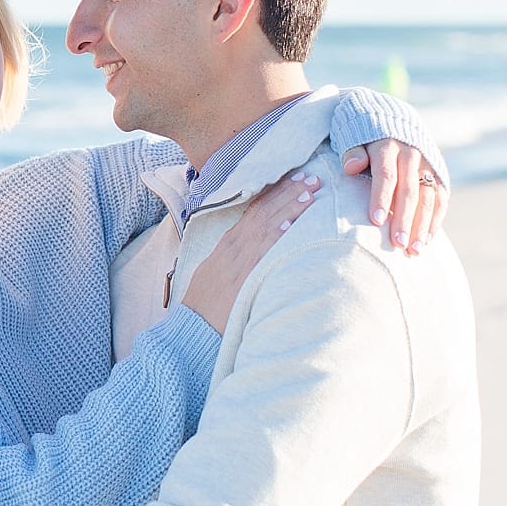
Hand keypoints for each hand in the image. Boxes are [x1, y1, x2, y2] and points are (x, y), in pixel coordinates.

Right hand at [181, 174, 321, 331]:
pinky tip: (291, 224)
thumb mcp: (215, 271)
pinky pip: (262, 252)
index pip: (254, 209)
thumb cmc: (205, 303)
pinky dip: (276, 235)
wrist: (194, 326)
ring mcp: (238, 260)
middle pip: (263, 211)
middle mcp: (233, 246)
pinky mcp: (244, 277)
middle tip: (312, 179)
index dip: (275, 192)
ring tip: (310, 194)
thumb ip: (234, 256)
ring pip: (266, 225)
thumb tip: (253, 247)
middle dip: (288, 192)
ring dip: (289, 208)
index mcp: (227, 243)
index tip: (295, 179)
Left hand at [341, 139, 447, 255]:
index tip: (376, 221)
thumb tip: (351, 167)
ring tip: (414, 250)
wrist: (394, 119)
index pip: (386, 175)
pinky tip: (426, 240)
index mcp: (388, 147)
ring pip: (428, 198)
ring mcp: (427, 165)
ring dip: (422, 225)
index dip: (381, 198)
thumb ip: (352, 152)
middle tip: (398, 243)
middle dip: (404, 219)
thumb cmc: (366, 137)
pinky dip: (435, 220)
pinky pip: (441, 199)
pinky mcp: (439, 173)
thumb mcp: (354, 137)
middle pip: (409, 190)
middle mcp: (411, 155)